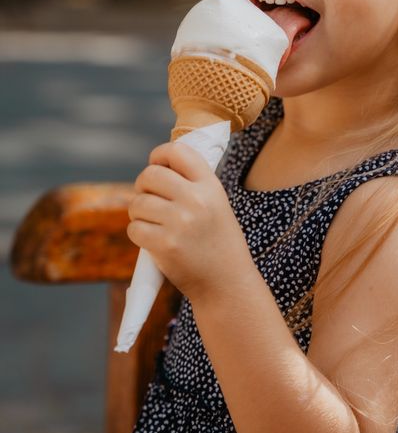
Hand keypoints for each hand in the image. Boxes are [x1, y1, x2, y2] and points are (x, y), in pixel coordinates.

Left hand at [127, 142, 245, 299]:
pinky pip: (134, 228)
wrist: (227, 282)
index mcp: (211, 186)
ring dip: (139, 212)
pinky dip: (138, 233)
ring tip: (154, 223)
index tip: (156, 165)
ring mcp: (180, 222)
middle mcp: (196, 200)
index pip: (178, 151)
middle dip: (143, 186)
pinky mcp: (165, 245)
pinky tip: (152, 240)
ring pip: (137, 203)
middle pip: (150, 175)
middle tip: (149, 198)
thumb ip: (192, 183)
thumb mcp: (216, 204)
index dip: (160, 155)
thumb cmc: (218, 241)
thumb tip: (156, 165)